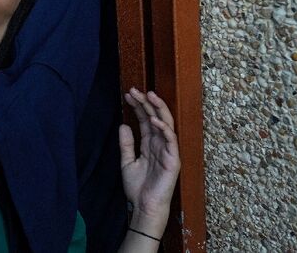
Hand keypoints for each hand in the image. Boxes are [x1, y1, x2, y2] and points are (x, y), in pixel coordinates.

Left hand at [119, 88, 179, 238]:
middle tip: (135, 90)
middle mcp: (160, 144)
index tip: (128, 94)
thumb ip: (126, 144)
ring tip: (148, 96)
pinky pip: (170, 140)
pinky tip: (154, 120)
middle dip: (146, 103)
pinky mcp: (173, 159)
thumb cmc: (138, 187)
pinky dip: (163, 128)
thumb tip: (124, 125)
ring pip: (165, 124)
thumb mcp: (127, 162)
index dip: (138, 107)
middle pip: (155, 118)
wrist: (143, 207)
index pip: (145, 120)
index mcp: (150, 144)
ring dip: (157, 109)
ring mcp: (168, 151)